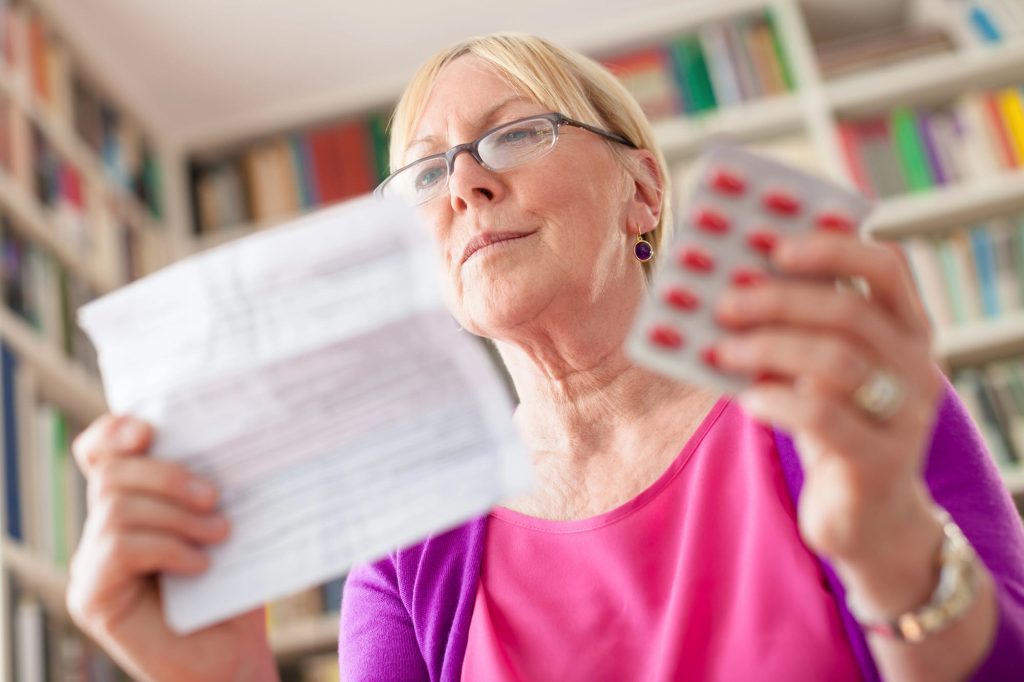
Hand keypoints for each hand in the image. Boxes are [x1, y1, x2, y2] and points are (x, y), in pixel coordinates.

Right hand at [67, 414, 278, 681]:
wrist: (233, 658)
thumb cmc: (234, 589)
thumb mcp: (226, 526)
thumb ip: (209, 489)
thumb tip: (234, 440)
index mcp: (131, 503)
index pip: (99, 451)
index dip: (114, 430)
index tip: (150, 429)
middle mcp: (101, 530)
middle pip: (111, 473)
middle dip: (168, 475)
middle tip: (216, 497)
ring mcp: (92, 565)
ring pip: (117, 508)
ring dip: (177, 515)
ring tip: (221, 534)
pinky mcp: (93, 598)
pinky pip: (120, 549)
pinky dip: (167, 548)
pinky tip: (201, 565)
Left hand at [711, 232, 944, 574]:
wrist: (868, 519)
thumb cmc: (833, 427)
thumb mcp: (820, 371)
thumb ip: (796, 330)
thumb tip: (728, 283)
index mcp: (906, 329)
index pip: (887, 267)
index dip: (834, 247)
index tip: (776, 242)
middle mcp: (916, 366)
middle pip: (850, 312)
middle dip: (779, 300)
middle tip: (724, 301)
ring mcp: (904, 416)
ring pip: (836, 362)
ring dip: (769, 348)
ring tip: (720, 349)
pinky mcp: (880, 462)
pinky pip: (825, 418)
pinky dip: (777, 400)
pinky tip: (745, 399)